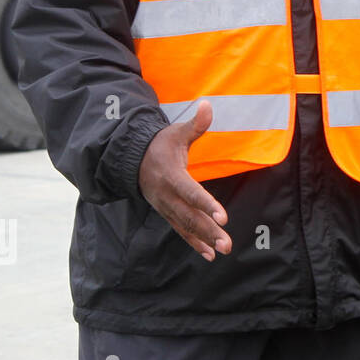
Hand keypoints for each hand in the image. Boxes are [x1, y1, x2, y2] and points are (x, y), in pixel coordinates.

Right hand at [137, 100, 229, 261]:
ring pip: (185, 226)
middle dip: (209, 231)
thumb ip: (195, 124)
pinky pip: (180, 231)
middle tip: (227, 243)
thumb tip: (208, 104)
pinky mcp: (166, 213)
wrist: (131, 159)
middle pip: (189, 216)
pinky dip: (193, 243)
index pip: (191, 193)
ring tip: (222, 251)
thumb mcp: (176, 133)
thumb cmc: (159, 144)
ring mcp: (164, 207)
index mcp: (171, 176)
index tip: (223, 218)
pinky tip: (208, 255)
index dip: (207, 205)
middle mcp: (166, 196)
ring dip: (204, 240)